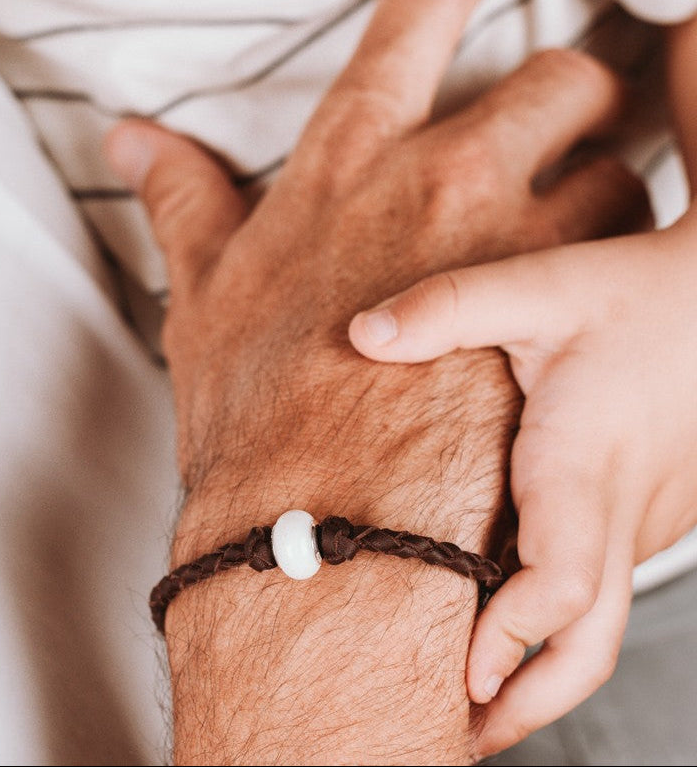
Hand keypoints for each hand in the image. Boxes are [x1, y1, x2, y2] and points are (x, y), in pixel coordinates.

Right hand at [105, 0, 648, 763]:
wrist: (318, 521)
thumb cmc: (255, 408)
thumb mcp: (204, 290)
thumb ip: (180, 196)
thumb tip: (127, 138)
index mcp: (353, 156)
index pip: (425, 5)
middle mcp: (445, 176)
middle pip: (567, 73)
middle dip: (572, 91)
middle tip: (550, 131)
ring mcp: (518, 243)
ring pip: (615, 166)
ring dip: (600, 186)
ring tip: (562, 237)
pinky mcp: (566, 314)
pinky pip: (627, 255)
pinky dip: (614, 262)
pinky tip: (580, 302)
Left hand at [348, 150, 696, 752]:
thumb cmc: (636, 295)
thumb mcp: (534, 288)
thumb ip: (446, 309)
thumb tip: (361, 336)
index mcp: (584, 462)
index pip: (562, 582)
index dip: (512, 635)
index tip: (460, 673)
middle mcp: (620, 509)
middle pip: (587, 643)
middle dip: (525, 702)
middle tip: (457, 737)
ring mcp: (643, 520)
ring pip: (595, 622)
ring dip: (536, 666)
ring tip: (466, 692)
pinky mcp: (648, 512)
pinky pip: (600, 582)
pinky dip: (555, 619)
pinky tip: (504, 611)